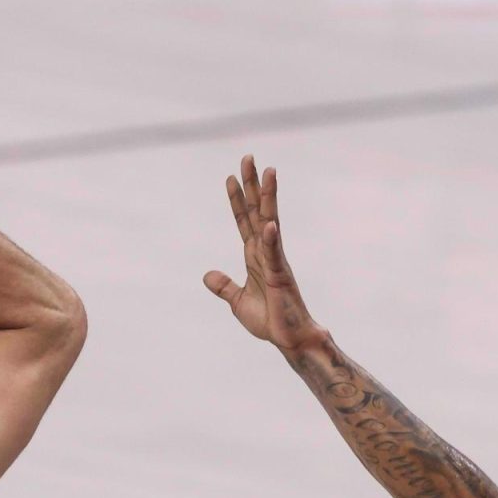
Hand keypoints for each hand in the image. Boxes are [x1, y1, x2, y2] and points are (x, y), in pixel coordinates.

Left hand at [203, 155, 323, 350]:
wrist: (289, 339)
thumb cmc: (270, 320)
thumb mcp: (237, 301)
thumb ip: (224, 286)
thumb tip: (207, 275)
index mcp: (254, 257)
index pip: (242, 221)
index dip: (236, 200)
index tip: (229, 177)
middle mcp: (266, 252)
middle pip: (256, 212)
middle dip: (252, 186)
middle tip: (248, 158)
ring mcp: (275, 261)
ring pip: (270, 223)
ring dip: (268, 199)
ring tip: (268, 173)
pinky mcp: (281, 277)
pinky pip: (275, 255)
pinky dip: (271, 239)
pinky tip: (269, 223)